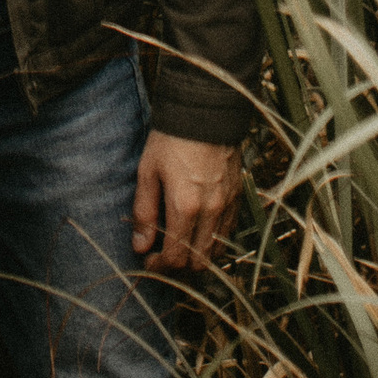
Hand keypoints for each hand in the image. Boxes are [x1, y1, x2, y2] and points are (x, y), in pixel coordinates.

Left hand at [131, 131, 239, 276]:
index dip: (159, 267)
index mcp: (186, 207)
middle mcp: (211, 212)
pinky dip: (213, 241)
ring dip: (197, 256)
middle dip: (179, 267)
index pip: (176, 258)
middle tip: (162, 256)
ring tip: (180, 245)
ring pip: (216, 252)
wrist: (205, 111)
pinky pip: (228, 233)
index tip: (148, 260)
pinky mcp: (237, 197)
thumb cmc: (171, 139)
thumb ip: (144, 212)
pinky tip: (198, 230)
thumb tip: (140, 247)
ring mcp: (228, 206)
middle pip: (199, 262)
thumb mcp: (148, 171)